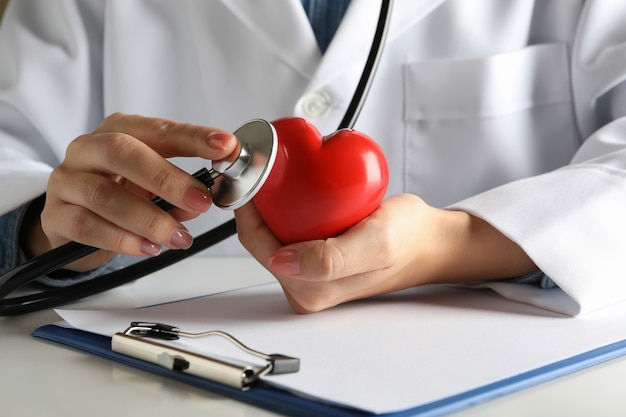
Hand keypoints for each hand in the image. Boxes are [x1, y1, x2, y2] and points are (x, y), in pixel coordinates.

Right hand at [24, 113, 237, 270]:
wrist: (75, 218)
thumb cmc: (122, 192)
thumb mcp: (154, 187)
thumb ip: (180, 191)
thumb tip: (202, 199)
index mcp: (120, 131)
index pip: (159, 129)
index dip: (193, 137)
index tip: (225, 146)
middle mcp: (88, 149)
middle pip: (122, 152)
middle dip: (167, 177)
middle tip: (201, 201)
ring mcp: (67, 180)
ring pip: (105, 196)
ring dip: (149, 219)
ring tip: (178, 237)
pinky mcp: (56, 215)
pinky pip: (87, 226)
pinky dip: (122, 239)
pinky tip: (149, 248)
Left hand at [235, 194, 536, 312]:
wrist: (431, 241)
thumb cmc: (409, 240)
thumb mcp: (374, 243)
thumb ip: (330, 259)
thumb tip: (281, 262)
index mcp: (310, 289)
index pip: (257, 243)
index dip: (250, 206)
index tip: (255, 172)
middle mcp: (304, 287)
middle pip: (259, 239)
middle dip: (259, 203)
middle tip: (269, 167)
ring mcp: (308, 276)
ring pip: (272, 234)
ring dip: (272, 204)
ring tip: (280, 174)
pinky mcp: (315, 263)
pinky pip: (288, 231)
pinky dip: (288, 208)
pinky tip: (296, 189)